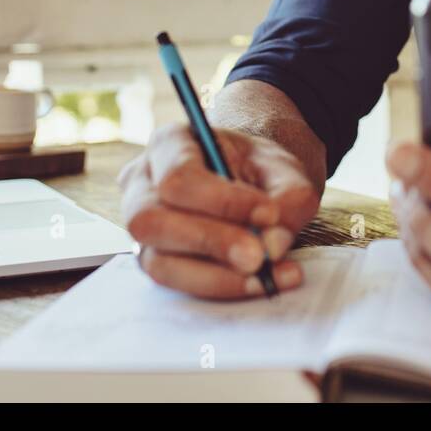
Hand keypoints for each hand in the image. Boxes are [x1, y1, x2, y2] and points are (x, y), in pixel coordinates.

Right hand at [119, 123, 320, 297]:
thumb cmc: (260, 169)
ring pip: (157, 262)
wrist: (253, 183)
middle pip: (152, 221)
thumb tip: (272, 246)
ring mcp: (141, 227)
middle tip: (259, 259)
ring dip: (216, 276)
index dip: (222, 201)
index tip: (269, 215)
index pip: (179, 177)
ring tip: (267, 277)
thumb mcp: (285, 169)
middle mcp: (141, 184)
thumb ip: (289, 198)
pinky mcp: (154, 260)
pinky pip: (175, 284)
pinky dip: (220, 287)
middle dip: (210, 243)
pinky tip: (258, 284)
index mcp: (169, 143)